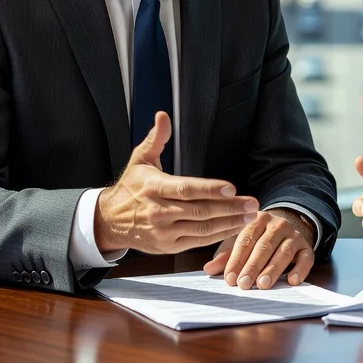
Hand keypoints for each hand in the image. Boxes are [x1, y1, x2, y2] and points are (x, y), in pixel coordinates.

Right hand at [94, 112, 259, 253]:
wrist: (109, 220)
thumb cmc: (131, 187)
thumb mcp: (140, 160)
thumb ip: (156, 139)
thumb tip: (163, 116)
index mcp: (154, 188)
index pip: (186, 189)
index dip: (210, 190)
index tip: (232, 188)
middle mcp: (159, 212)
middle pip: (200, 211)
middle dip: (230, 208)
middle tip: (252, 204)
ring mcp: (164, 232)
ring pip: (202, 229)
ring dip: (229, 223)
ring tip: (250, 217)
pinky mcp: (168, 247)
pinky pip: (197, 242)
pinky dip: (218, 236)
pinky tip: (234, 228)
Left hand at [203, 208, 315, 288]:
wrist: (290, 225)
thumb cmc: (259, 237)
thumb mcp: (241, 240)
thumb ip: (226, 254)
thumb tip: (209, 269)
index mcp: (257, 219)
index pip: (246, 239)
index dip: (237, 259)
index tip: (229, 278)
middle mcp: (278, 224)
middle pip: (264, 245)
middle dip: (253, 266)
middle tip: (244, 284)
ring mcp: (294, 235)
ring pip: (284, 251)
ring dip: (273, 269)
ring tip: (263, 284)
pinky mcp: (307, 247)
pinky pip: (306, 258)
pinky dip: (300, 269)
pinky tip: (292, 280)